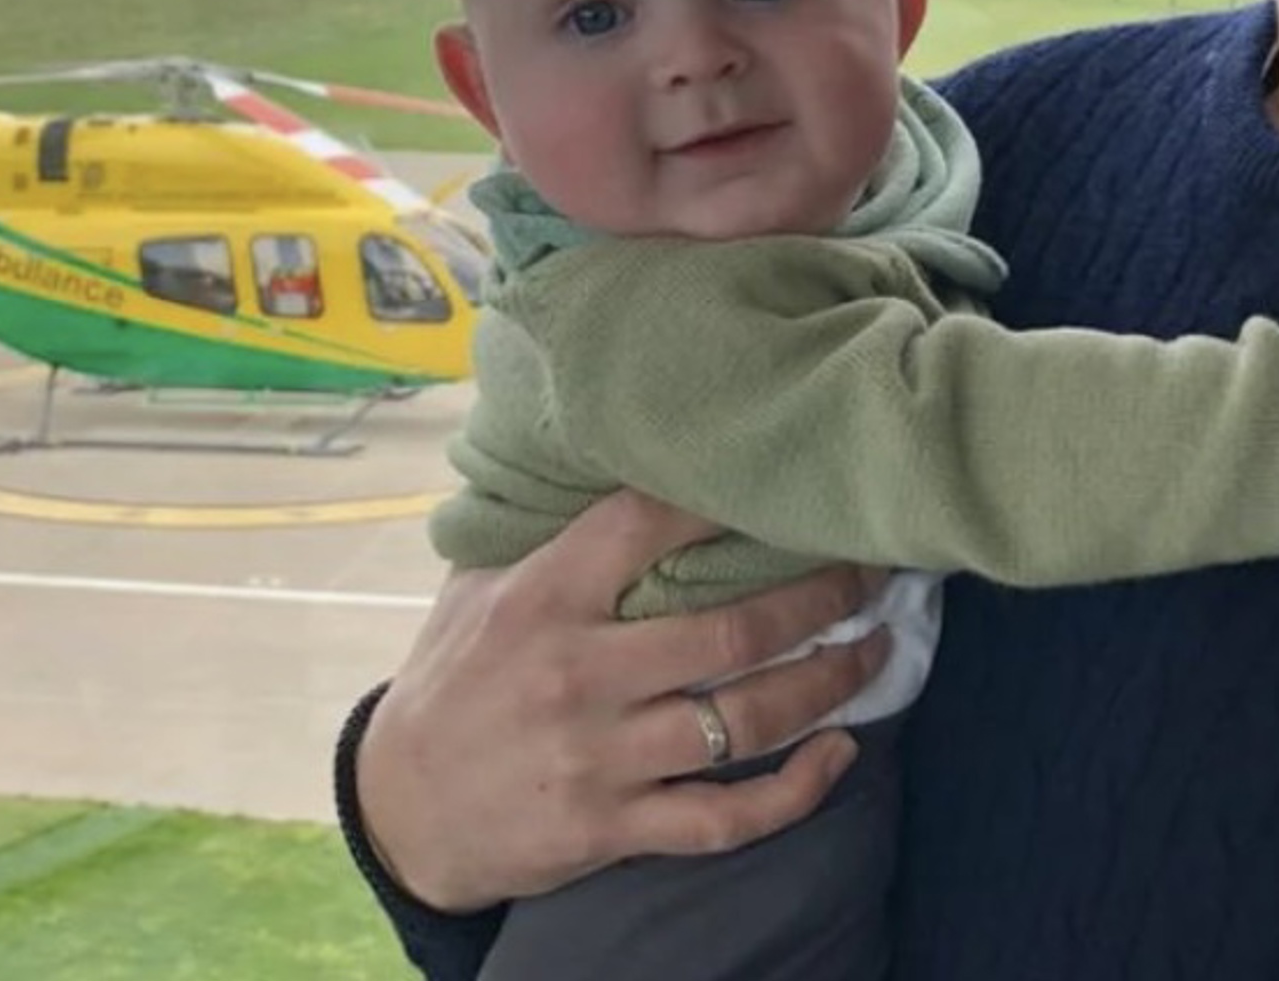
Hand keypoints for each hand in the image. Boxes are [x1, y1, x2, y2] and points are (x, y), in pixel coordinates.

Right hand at [355, 489, 888, 910]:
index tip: (782, 475)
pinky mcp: (615, 828)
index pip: (642, 525)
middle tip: (868, 569)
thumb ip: (541, 528)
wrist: (402, 807)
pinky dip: (796, 791)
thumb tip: (605, 449)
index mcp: (543, 598)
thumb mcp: (476, 585)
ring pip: (743, 722)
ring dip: (826, 683)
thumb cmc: (452, 675)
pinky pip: (725, 817)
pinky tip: (840, 754)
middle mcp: (579, 675)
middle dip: (816, 598)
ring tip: (875, 647)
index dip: (718, 496)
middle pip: (727, 632)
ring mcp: (602, 757)